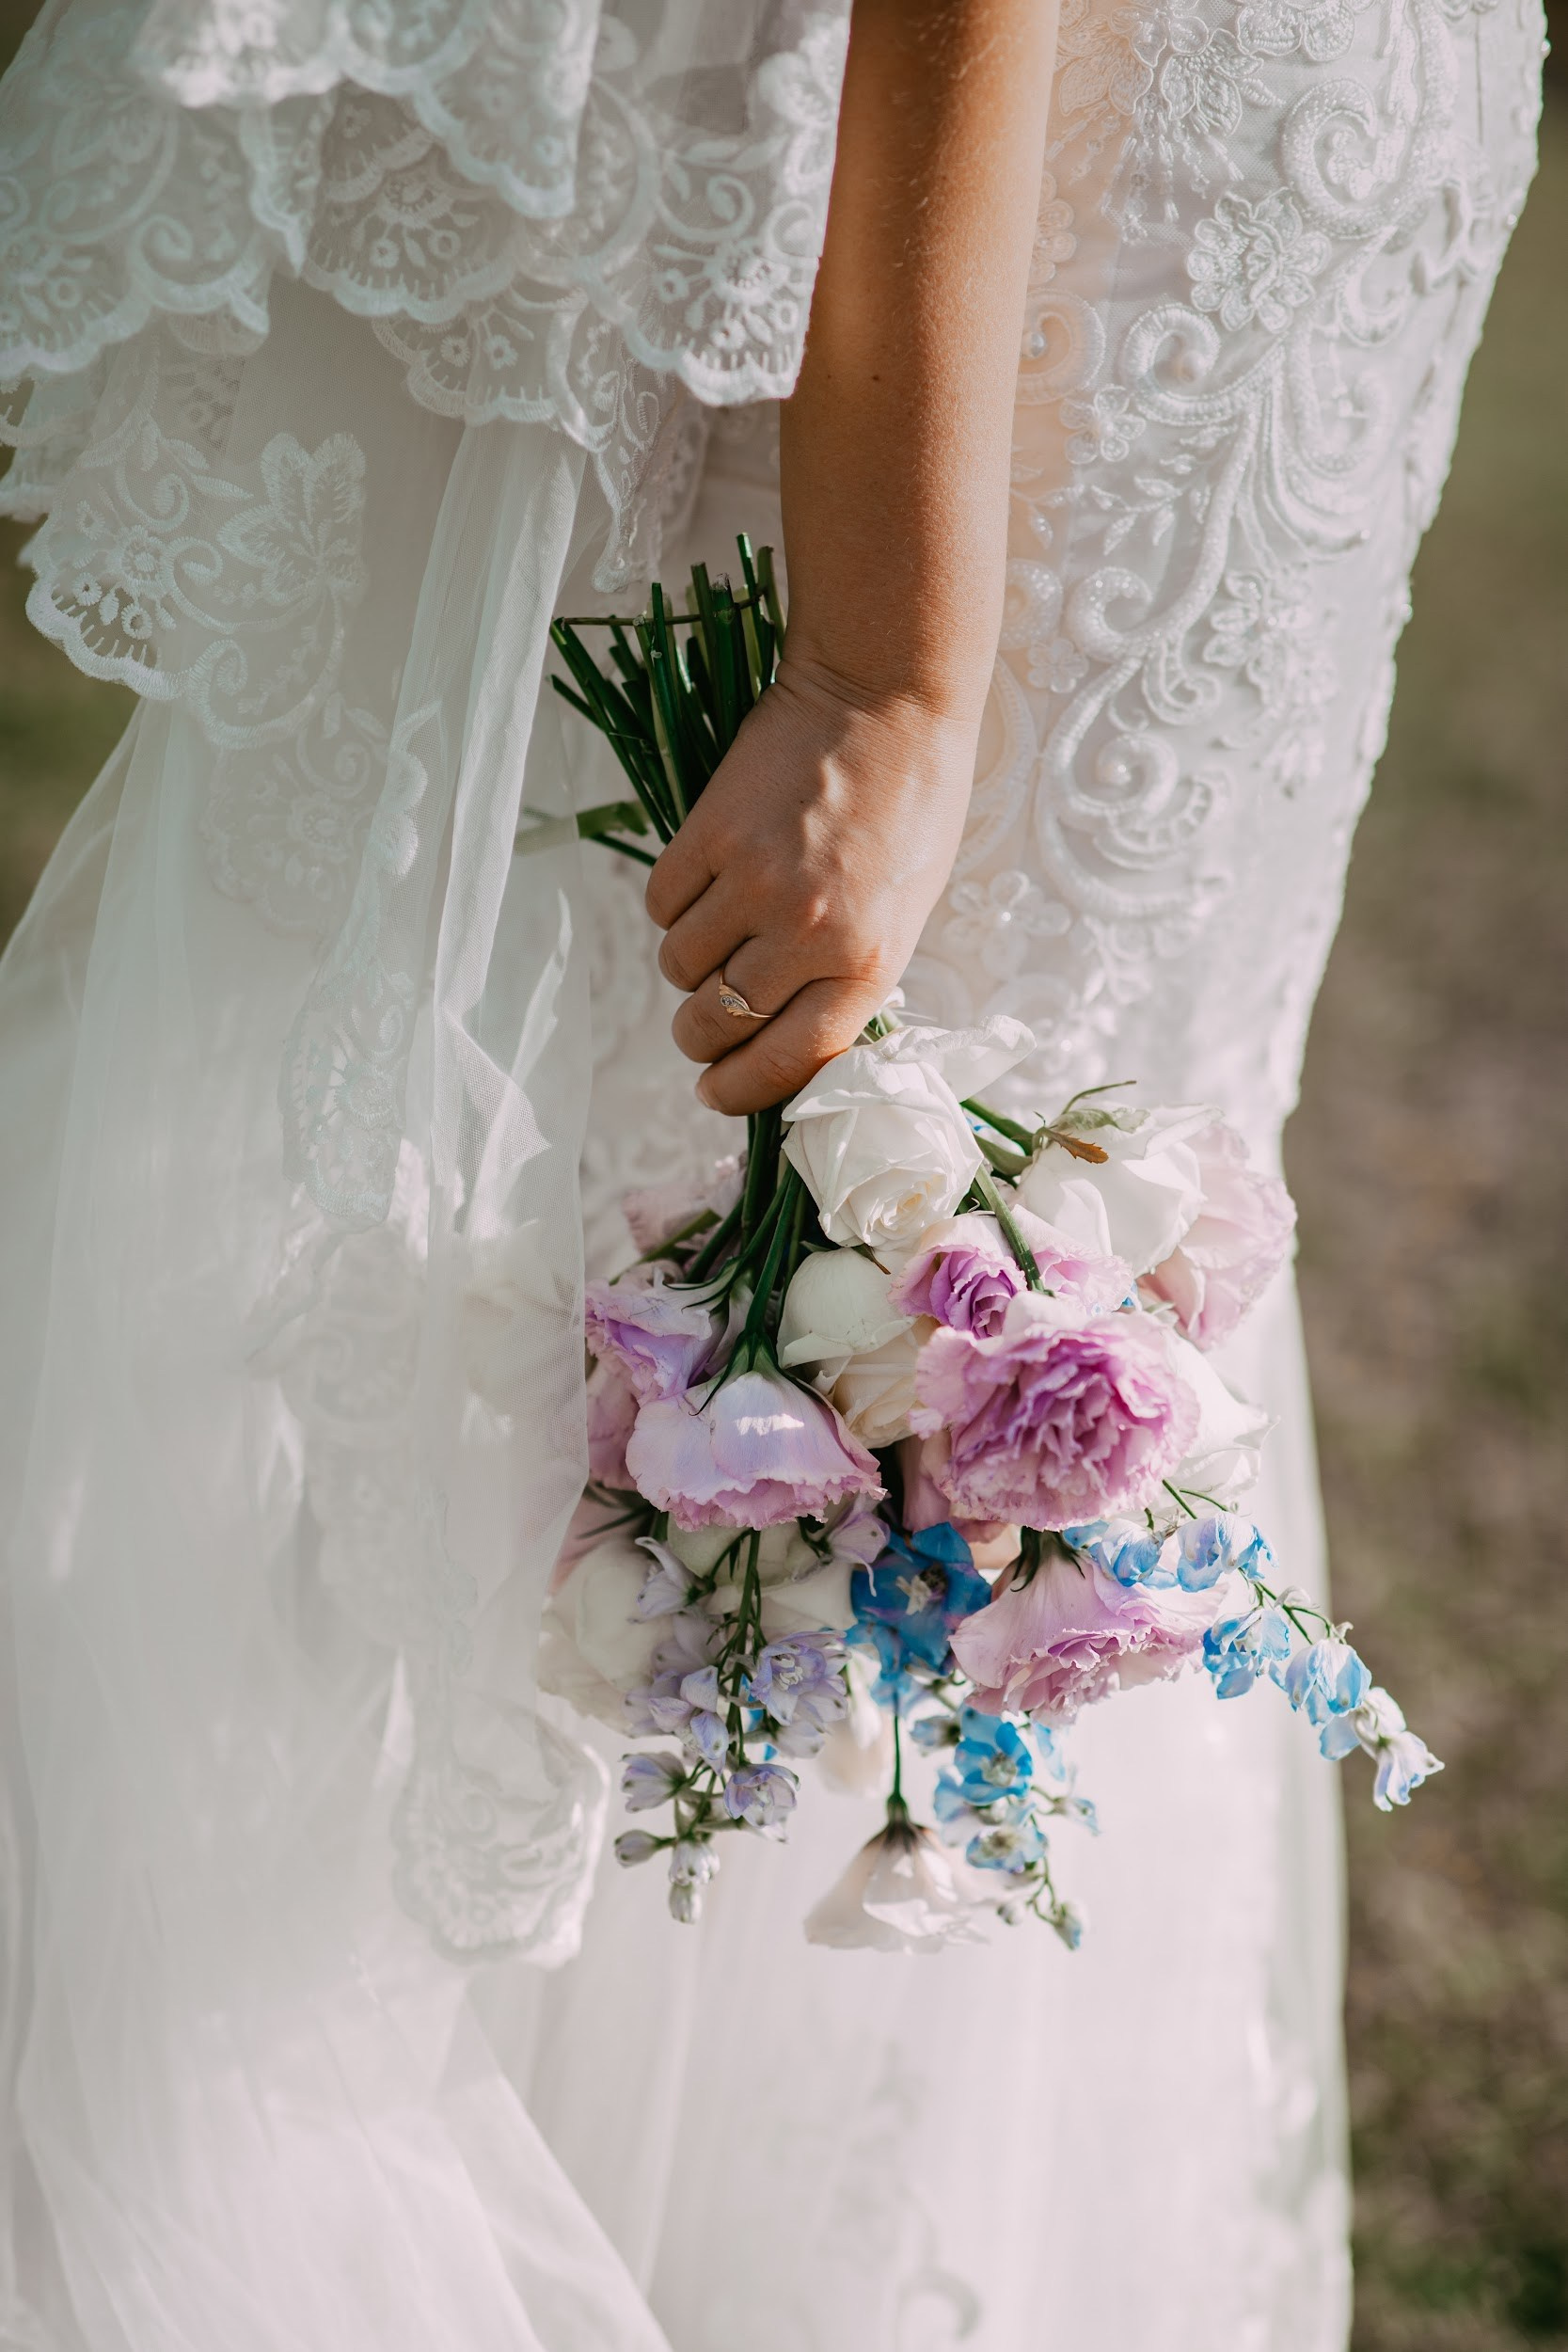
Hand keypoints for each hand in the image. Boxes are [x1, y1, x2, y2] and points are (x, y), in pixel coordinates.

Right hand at [644, 657, 978, 1114]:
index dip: (740, 1089)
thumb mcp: (902, 912)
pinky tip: (704, 881)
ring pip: (681, 966)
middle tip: (698, 1023)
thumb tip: (778, 1035)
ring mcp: (756, 883)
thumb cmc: (910, 808)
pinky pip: (663, 905)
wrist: (886, 699)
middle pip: (718, 1022)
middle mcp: (810, 933)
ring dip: (688, 962)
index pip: (788, 1063)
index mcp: (868, 963)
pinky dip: (673, 906)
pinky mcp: (712, 834)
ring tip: (719, 926)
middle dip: (699, 1034)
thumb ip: (845, 978)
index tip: (714, 1093)